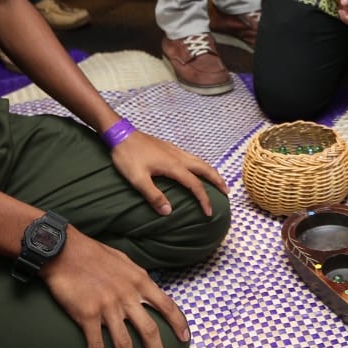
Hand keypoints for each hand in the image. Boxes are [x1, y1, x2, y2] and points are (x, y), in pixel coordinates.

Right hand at [41, 227, 189, 347]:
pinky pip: (96, 344)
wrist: (63, 250)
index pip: (167, 305)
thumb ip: (137, 278)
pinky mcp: (87, 314)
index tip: (185, 339)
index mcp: (140, 281)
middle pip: (150, 331)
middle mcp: (127, 295)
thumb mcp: (124, 261)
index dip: (178, 324)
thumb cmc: (93, 254)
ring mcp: (108, 306)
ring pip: (124, 343)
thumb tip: (148, 288)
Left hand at [109, 130, 226, 216]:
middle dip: (217, 180)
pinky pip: (192, 157)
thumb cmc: (128, 157)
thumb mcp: (137, 179)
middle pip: (204, 168)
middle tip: (227, 191)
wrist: (120, 134)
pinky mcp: (169, 147)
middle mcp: (178, 157)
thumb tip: (169, 212)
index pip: (195, 185)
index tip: (209, 213)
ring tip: (217, 180)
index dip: (204, 200)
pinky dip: (201, 165)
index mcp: (173, 166)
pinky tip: (196, 168)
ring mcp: (174, 150)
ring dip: (211, 171)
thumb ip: (153, 196)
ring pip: (199, 161)